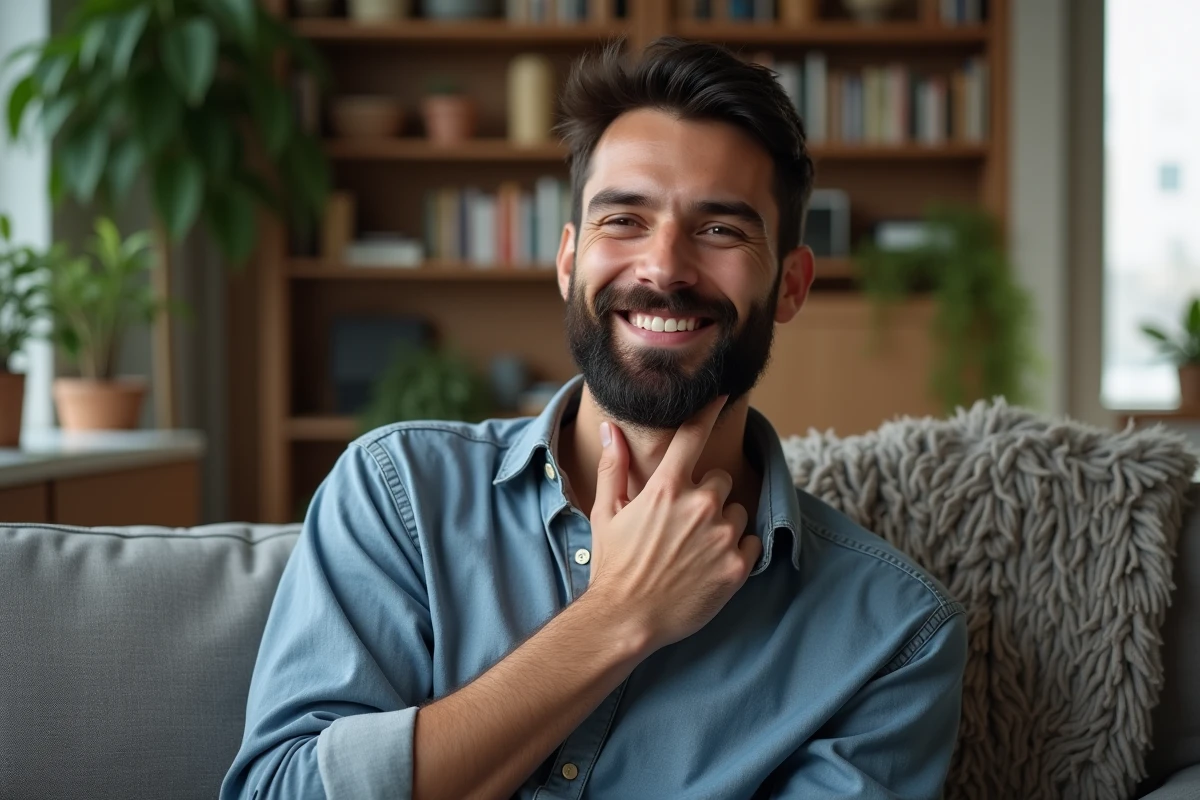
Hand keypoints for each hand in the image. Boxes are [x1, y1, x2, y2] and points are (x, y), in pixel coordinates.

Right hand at [584, 395, 762, 653]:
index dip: (708, 412)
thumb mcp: (607, 512)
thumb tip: (611, 430)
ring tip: (695, 548)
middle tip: (684, 522)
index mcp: (666, 489)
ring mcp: (721, 537)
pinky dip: (738, 550)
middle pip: (720, 479)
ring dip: (723, 523)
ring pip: (737, 511)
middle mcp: (699, 506)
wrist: (627, 618)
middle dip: (706, 495)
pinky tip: (712, 564)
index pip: (693, 437)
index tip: (722, 396)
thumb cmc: (614, 566)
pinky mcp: (737, 566)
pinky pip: (751, 542)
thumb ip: (614, 467)